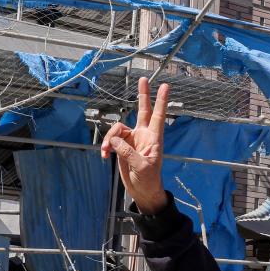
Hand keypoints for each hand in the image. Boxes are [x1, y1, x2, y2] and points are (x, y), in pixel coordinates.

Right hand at [100, 77, 168, 213]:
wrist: (142, 191)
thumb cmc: (148, 180)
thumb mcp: (140, 167)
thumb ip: (127, 152)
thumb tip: (114, 140)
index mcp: (154, 138)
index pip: (158, 116)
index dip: (161, 101)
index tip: (165, 86)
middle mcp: (143, 135)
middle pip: (143, 110)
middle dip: (143, 95)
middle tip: (142, 79)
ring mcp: (132, 140)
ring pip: (118, 129)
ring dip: (109, 138)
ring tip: (105, 151)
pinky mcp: (122, 146)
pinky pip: (111, 140)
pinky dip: (105, 146)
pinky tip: (104, 155)